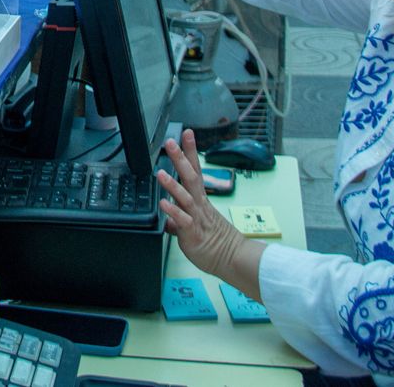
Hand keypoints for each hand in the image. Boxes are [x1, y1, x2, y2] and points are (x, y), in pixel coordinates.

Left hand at [157, 129, 242, 280]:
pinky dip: (173, 211)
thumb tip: (167, 219)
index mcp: (200, 200)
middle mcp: (199, 205)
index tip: (186, 134)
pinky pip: (183, 220)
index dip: (190, 152)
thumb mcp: (195, 226)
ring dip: (173, 184)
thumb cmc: (215, 242)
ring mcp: (197, 218)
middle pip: (190, 177)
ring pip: (185, 197)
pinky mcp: (193, 233)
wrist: (233, 259)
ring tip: (161, 173)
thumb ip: (179, 220)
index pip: (195, 170)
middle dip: (180, 158)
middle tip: (170, 142)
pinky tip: (163, 204)